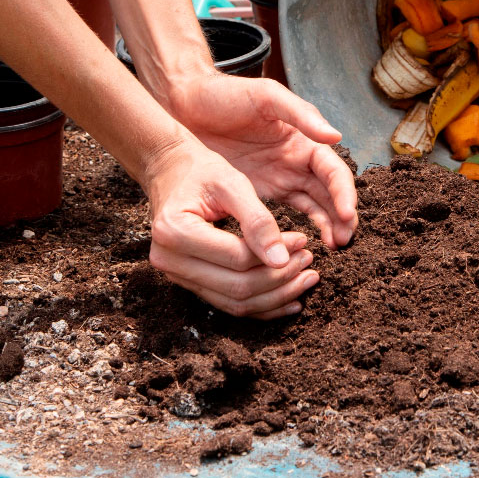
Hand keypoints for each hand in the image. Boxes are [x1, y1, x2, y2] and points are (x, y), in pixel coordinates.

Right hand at [144, 138, 319, 319]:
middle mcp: (169, 260)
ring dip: (275, 296)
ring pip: (235, 303)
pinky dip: (261, 305)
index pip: (237, 258)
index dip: (276, 254)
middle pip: (236, 287)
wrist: (171, 172)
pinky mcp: (189, 282)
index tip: (304, 240)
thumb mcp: (231, 183)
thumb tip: (282, 260)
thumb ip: (257, 220)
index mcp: (175, 231)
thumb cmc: (201, 172)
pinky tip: (289, 299)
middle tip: (309, 261)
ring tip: (306, 279)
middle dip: (280, 279)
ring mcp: (176, 275)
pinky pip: (229, 303)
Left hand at [163, 73, 357, 248]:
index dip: (344, 192)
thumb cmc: (226, 95)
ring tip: (334, 248)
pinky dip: (300, 230)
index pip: (333, 171)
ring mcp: (279, 179)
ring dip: (327, 226)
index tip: (347, 214)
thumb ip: (301, 114)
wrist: (185, 104)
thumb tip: (336, 136)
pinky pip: (287, 215)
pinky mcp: (259, 193)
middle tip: (344, 241)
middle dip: (341, 217)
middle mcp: (297, 162)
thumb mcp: (265, 97)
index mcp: (304, 140)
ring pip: (314, 207)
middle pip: (330, 194)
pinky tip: (303, 246)